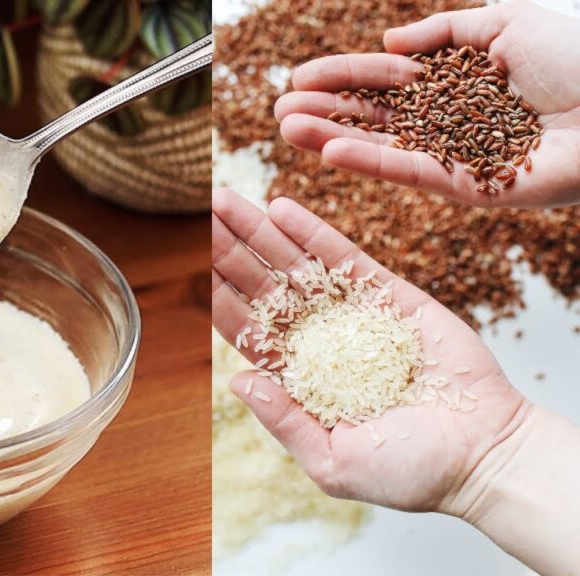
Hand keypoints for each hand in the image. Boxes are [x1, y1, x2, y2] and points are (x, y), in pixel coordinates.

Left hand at [211, 188, 530, 513]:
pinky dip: (312, 232)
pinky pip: (345, 258)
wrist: (485, 456)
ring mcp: (353, 315)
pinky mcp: (391, 297)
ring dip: (260, 231)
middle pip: (263, 287)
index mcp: (300, 377)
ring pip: (295, 265)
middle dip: (230, 250)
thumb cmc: (411, 472)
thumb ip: (285, 421)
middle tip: (202, 211)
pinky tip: (281, 207)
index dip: (218, 294)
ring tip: (225, 198)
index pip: (247, 329)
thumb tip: (236, 380)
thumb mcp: (333, 462)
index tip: (192, 263)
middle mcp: (319, 340)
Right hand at [274, 0, 579, 207]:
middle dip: (323, 109)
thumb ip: (444, 33)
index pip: (384, 78)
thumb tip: (389, 44)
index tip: (298, 75)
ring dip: (329, 136)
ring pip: (379, 144)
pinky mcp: (463, 185)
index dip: (341, 75)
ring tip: (284, 127)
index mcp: (454, 82)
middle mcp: (446, 120)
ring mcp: (452, 155)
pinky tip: (327, 151)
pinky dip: (367, 161)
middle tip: (277, 108)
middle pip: (372, 114)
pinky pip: (406, 171)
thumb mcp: (505, 25)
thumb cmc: (577, 61)